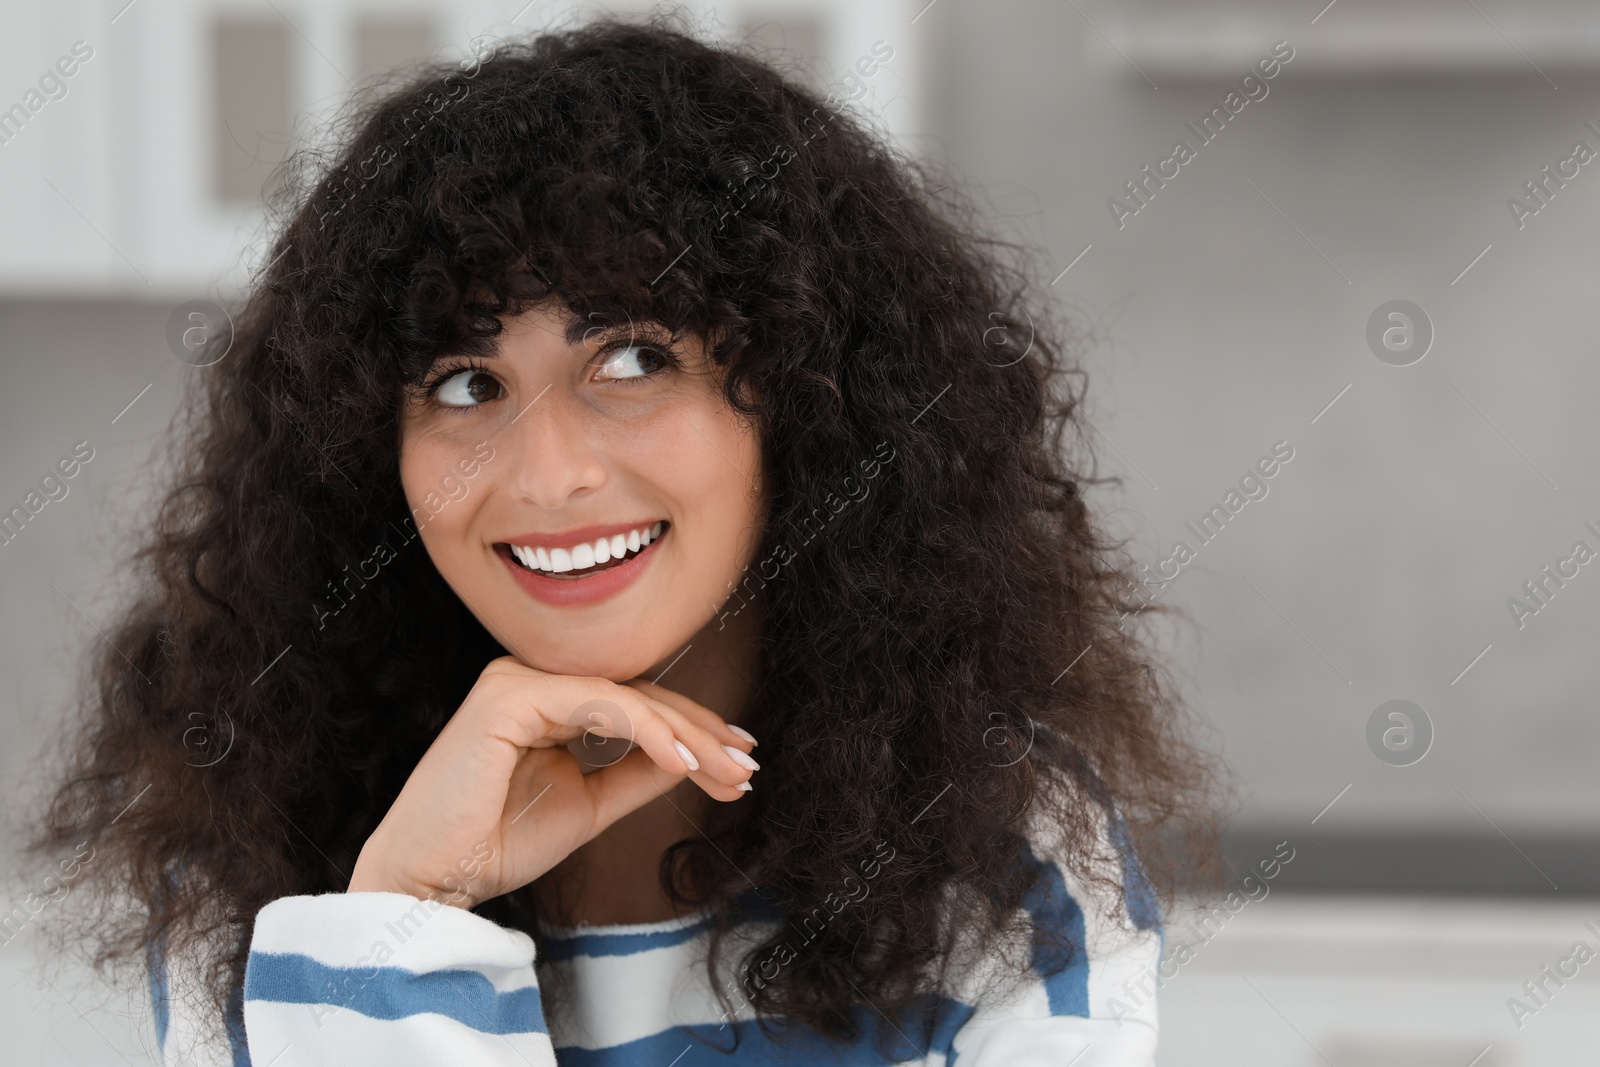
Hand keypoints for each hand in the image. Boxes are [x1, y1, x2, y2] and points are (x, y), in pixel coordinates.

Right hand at [347, 656, 758, 907]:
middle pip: (637, 695)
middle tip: (747, 765)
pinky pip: (600, 703)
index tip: (739, 761)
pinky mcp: (510, 694)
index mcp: (544, 700)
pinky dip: (650, 730)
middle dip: (701, 732)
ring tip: (727, 769)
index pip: (633, 704)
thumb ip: (636, 774)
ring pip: (626, 695)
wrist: (433, 880)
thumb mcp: (588, 805)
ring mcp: (518, 679)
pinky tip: (684, 761)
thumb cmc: (495, 844)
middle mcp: (530, 679)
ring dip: (686, 733)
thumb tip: (693, 755)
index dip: (691, 730)